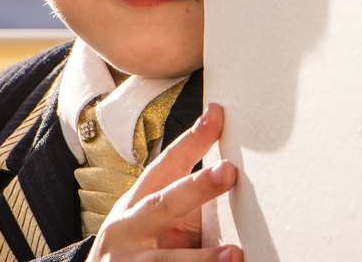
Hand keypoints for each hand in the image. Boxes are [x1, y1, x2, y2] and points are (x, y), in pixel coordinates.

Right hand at [86, 103, 242, 261]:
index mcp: (135, 204)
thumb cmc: (133, 253)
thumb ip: (182, 210)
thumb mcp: (148, 225)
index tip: (217, 115)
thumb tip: (229, 192)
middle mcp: (127, 229)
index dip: (191, 140)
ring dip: (201, 258)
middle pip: (163, 205)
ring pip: (165, 259)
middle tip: (228, 171)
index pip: (165, 165)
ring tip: (234, 254)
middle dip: (196, 188)